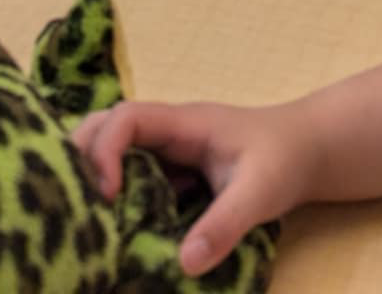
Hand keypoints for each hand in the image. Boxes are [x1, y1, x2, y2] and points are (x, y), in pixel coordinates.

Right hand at [73, 100, 317, 276]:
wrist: (308, 151)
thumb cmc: (284, 160)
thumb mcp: (259, 194)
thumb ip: (225, 225)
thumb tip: (185, 263)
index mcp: (183, 123)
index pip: (126, 118)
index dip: (106, 151)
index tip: (107, 195)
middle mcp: (167, 132)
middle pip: (104, 126)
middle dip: (81, 158)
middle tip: (73, 206)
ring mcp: (166, 151)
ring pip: (111, 150)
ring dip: (90, 178)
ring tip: (82, 220)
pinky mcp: (170, 174)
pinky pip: (128, 177)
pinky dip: (110, 198)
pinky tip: (108, 232)